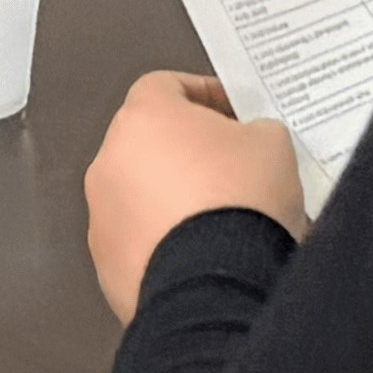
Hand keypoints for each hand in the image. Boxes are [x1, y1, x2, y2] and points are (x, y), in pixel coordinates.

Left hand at [84, 69, 303, 315]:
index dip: (205, 95)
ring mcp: (101, 219)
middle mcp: (109, 162)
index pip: (166, 86)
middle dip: (187, 152)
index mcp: (143, 118)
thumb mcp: (271, 143)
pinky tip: (201, 259)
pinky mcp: (105, 268)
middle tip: (231, 169)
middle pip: (149, 144)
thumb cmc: (240, 196)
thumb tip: (245, 146)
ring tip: (218, 223)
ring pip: (139, 197)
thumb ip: (252, 131)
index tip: (235, 116)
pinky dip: (164, 245)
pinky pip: (139, 244)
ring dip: (172, 201)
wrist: (215, 286)